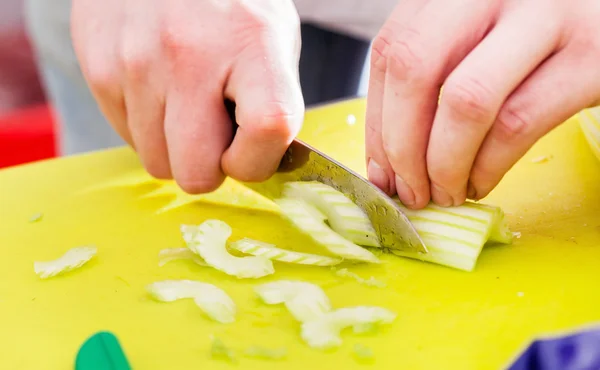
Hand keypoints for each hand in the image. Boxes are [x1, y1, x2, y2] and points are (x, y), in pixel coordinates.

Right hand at [72, 0, 303, 192]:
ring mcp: (138, 63)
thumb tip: (257, 164)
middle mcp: (190, 55)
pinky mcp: (100, 67)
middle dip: (208, 168)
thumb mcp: (273, 40)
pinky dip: (147, 127)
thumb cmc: (231, 6)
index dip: (258, 161)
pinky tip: (160, 89)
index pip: (266, 131)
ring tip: (185, 103)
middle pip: (195, 172)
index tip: (250, 154)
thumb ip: (271, 104)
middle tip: (214, 138)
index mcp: (253, 45)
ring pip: (156, 162)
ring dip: (175, 148)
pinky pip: (127, 136)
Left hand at [366, 0, 599, 207]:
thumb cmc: (531, 35)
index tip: (381, 171)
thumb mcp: (472, 38)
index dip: (377, 123)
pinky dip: (487, 167)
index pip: (390, 52)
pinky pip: (517, 122)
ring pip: (466, 101)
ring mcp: (545, 14)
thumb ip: (427, 80)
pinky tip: (478, 182)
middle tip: (409, 191)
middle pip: (414, 71)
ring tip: (444, 194)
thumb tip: (386, 165)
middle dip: (401, 147)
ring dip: (444, 166)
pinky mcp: (590, 55)